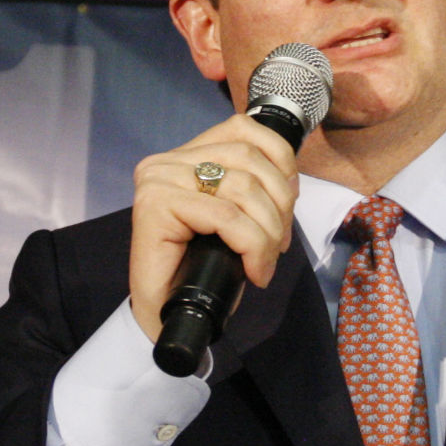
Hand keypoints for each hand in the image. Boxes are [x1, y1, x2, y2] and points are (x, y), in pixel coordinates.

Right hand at [128, 114, 298, 342]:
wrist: (165, 315)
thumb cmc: (200, 269)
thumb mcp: (234, 216)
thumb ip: (249, 187)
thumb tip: (289, 182)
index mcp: (186, 155)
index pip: (244, 130)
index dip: (281, 160)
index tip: (290, 201)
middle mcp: (167, 160)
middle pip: (248, 157)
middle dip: (279, 202)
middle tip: (280, 243)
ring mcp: (158, 180)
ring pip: (242, 187)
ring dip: (268, 229)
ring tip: (266, 260)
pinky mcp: (155, 205)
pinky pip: (225, 216)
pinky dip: (251, 244)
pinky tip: (255, 270)